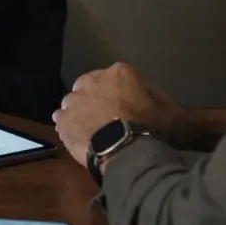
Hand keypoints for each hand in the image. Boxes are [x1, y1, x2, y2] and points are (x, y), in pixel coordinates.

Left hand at [52, 62, 181, 166]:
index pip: (116, 76)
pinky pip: (62, 119)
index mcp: (118, 73)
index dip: (118, 91)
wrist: (126, 151)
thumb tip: (145, 94)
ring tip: (89, 128)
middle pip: (89, 85)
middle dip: (94, 96)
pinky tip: (76, 135)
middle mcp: (92, 81)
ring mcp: (74, 100)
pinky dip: (67, 125)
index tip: (123, 103)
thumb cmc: (148, 127)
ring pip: (73, 101)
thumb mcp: (164, 107)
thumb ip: (151, 95)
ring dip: (79, 110)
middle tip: (104, 115)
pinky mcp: (63, 120)